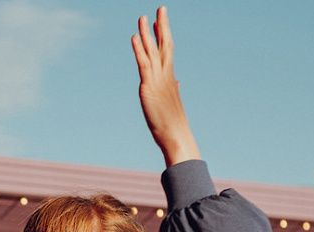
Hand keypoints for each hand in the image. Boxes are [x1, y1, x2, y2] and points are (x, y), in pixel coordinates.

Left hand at [132, 7, 199, 166]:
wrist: (176, 137)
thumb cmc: (174, 123)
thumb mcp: (173, 101)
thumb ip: (174, 88)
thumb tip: (178, 81)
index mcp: (170, 77)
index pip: (167, 50)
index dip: (164, 34)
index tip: (161, 21)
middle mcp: (166, 75)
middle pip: (164, 45)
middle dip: (161, 26)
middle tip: (159, 8)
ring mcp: (158, 80)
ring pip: (152, 52)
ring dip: (147, 33)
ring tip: (143, 17)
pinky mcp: (148, 88)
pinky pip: (143, 65)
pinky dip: (139, 50)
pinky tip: (135, 38)